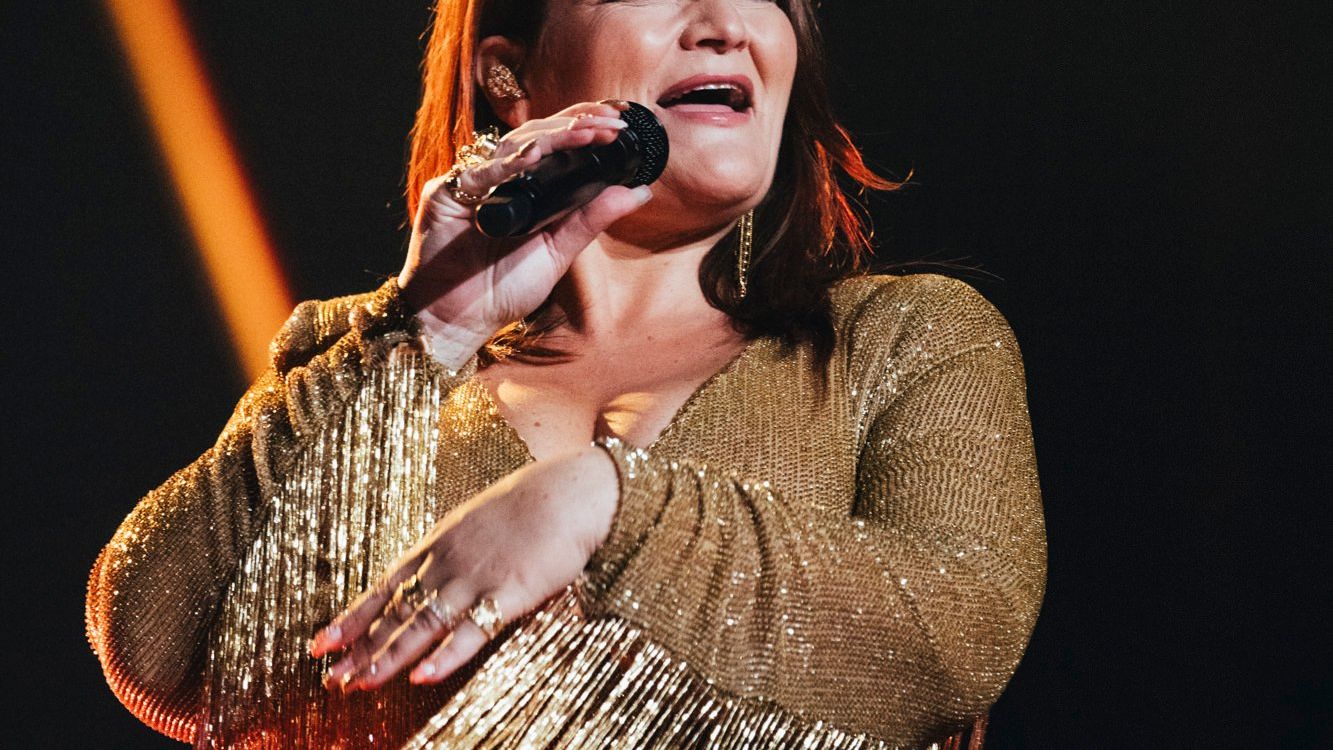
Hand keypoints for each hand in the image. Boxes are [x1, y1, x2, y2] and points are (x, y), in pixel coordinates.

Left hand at [308, 445, 618, 691]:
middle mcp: (448, 562)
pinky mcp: (509, 594)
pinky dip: (445, 655)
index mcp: (439, 542)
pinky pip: (472, 631)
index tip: (322, 643)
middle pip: (396, 611)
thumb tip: (437, 570)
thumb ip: (455, 547)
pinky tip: (422, 677)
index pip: (385, 586)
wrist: (572, 491)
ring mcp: (476, 578)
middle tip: (332, 679)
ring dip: (389, 656)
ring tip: (359, 684)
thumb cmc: (532, 504)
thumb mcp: (479, 519)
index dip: (353, 617)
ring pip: (423, 624)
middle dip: (361, 648)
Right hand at [396, 100, 653, 358]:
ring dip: (550, 137)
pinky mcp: (445, 193)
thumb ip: (592, 219)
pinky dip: (506, 165)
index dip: (584, 127)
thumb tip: (639, 192)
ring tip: (585, 133)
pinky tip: (534, 157)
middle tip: (610, 123)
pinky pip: (479, 173)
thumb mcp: (558, 251)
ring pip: (511, 145)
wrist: (458, 319)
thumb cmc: (502, 288)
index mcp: (525, 186)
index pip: (556, 143)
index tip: (619, 125)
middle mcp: (498, 176)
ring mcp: (471, 182)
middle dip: (575, 124)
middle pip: (536, 135)